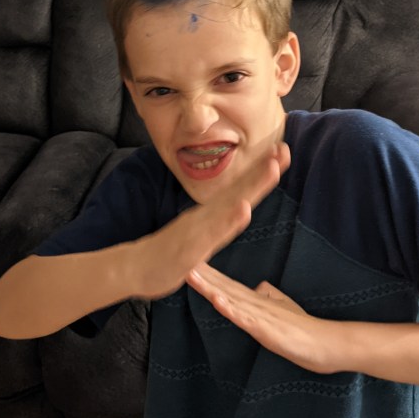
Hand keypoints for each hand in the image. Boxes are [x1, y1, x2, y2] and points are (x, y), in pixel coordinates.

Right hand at [131, 143, 289, 300]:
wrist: (133, 268)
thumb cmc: (167, 253)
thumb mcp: (198, 235)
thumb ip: (215, 223)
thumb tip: (232, 209)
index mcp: (209, 214)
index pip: (240, 190)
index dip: (260, 172)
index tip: (281, 152)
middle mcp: (206, 215)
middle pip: (240, 190)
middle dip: (263, 171)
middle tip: (285, 149)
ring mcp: (199, 229)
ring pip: (231, 205)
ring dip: (252, 186)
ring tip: (272, 168)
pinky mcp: (192, 247)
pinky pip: (214, 233)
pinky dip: (230, 220)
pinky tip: (244, 208)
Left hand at [186, 261, 333, 373]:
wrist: (330, 343)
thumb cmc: (306, 329)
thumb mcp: (283, 309)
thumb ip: (270, 297)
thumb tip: (258, 286)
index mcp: (257, 302)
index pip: (227, 284)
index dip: (207, 273)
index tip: (188, 261)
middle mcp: (256, 305)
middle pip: (224, 287)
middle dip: (201, 275)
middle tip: (179, 259)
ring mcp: (262, 317)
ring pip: (231, 299)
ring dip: (210, 287)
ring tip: (191, 274)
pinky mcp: (269, 331)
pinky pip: (247, 320)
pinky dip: (231, 310)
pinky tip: (218, 301)